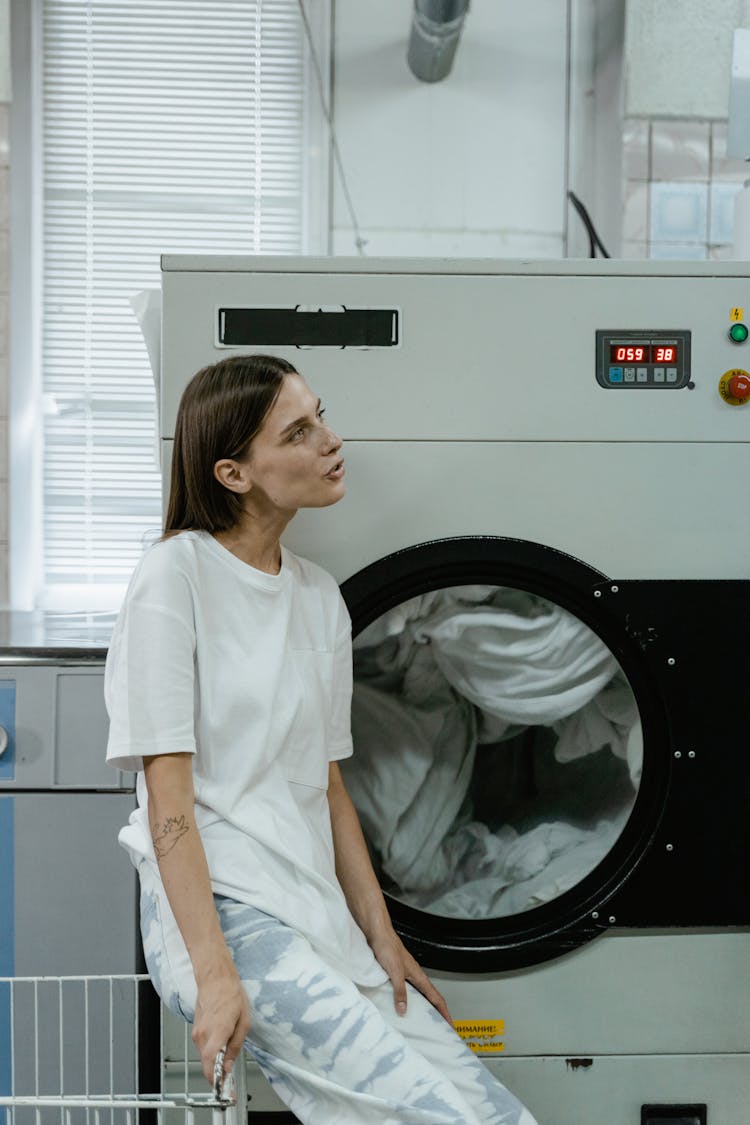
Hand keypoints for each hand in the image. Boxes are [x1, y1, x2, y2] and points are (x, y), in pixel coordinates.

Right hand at [191, 963, 250, 1086]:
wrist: (215, 979)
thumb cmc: (231, 995)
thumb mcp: (243, 1022)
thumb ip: (235, 1046)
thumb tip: (228, 1065)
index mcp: (218, 1031)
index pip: (211, 1064)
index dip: (217, 1080)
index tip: (225, 1088)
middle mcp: (203, 1034)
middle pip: (207, 1064)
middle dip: (217, 1073)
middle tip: (230, 1076)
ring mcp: (197, 1032)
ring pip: (204, 1056)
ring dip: (214, 1060)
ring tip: (228, 1053)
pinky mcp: (195, 1030)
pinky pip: (203, 1047)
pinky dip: (211, 1051)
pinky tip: (221, 1042)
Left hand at [369, 927, 452, 1023]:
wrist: (376, 931)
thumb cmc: (387, 945)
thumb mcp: (394, 971)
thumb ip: (400, 991)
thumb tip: (403, 1010)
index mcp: (418, 975)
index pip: (436, 998)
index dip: (445, 1012)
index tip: (451, 1025)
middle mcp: (413, 975)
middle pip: (429, 998)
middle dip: (436, 1013)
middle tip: (438, 1028)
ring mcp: (404, 974)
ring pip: (417, 995)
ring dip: (421, 1008)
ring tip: (420, 1022)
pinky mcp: (394, 973)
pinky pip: (404, 991)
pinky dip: (406, 1001)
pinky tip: (398, 1006)